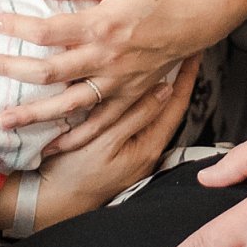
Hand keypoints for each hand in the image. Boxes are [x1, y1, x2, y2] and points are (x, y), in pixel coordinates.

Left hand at [0, 0, 217, 153]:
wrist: (201, 14)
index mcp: (102, 25)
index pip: (48, 31)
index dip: (17, 27)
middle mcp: (106, 58)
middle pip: (49, 72)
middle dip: (10, 71)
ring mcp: (119, 82)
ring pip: (68, 105)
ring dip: (34, 115)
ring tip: (4, 121)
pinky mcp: (130, 95)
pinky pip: (99, 123)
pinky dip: (75, 137)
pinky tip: (51, 145)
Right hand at [29, 53, 201, 230]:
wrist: (52, 201)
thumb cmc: (75, 174)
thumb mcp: (106, 143)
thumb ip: (137, 116)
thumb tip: (166, 87)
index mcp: (149, 145)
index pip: (176, 103)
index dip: (187, 76)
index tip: (194, 50)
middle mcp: (147, 147)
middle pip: (169, 105)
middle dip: (177, 76)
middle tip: (182, 45)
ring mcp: (134, 148)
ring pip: (151, 108)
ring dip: (159, 82)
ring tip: (164, 56)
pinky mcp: (119, 148)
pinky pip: (134, 114)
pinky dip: (138, 95)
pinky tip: (132, 82)